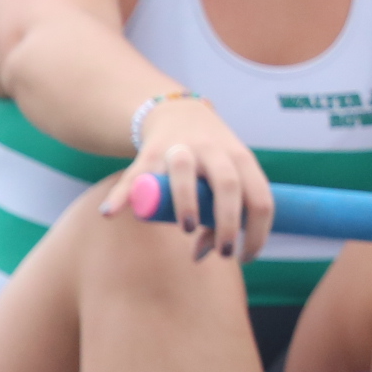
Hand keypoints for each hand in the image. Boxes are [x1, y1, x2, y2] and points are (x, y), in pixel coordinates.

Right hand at [98, 98, 272, 262]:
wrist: (178, 113)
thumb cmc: (211, 161)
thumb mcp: (225, 181)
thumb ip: (217, 218)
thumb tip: (201, 255)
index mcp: (242, 160)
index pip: (261, 197)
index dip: (259, 232)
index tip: (247, 257)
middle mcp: (214, 151)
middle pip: (227, 184)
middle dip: (228, 221)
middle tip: (225, 253)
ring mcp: (181, 148)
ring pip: (184, 171)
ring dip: (186, 202)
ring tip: (187, 229)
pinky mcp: (151, 151)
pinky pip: (136, 174)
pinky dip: (122, 195)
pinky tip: (111, 213)